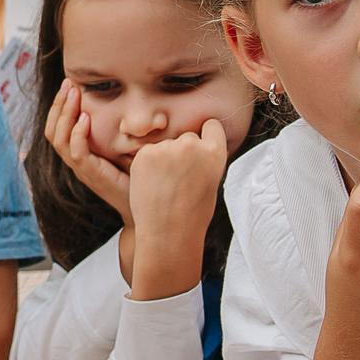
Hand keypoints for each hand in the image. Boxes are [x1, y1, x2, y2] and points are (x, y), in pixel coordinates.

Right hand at [45, 82, 133, 224]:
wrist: (147, 207)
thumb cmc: (138, 177)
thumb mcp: (125, 148)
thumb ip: (118, 130)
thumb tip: (125, 101)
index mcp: (80, 154)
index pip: (57, 128)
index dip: (60, 106)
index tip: (70, 84)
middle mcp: (76, 161)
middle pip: (52, 131)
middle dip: (59, 105)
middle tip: (69, 83)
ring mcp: (82, 169)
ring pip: (59, 139)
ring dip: (65, 114)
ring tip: (74, 94)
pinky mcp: (92, 175)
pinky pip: (76, 152)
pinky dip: (78, 134)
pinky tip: (85, 118)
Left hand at [125, 119, 228, 297]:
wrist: (168, 233)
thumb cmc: (193, 215)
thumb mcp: (211, 182)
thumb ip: (205, 159)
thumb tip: (194, 145)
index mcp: (214, 153)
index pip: (211, 126)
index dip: (206, 135)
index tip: (201, 145)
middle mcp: (191, 145)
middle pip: (187, 137)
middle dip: (183, 151)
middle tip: (180, 178)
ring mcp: (167, 148)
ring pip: (166, 145)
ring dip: (164, 158)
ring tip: (165, 186)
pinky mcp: (145, 154)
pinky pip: (149, 152)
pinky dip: (148, 164)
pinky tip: (152, 184)